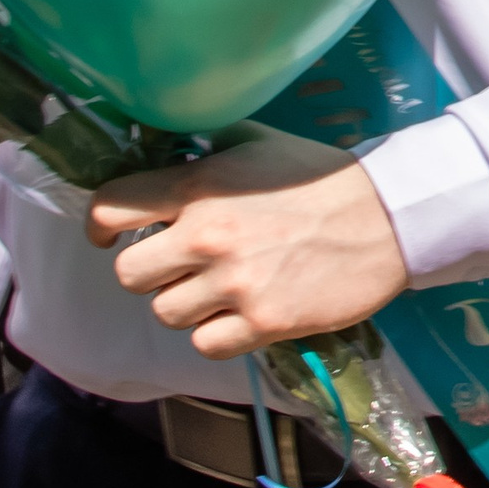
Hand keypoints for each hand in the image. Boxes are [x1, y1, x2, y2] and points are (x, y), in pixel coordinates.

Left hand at [87, 129, 408, 360]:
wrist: (389, 217)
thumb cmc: (323, 177)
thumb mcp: (260, 144)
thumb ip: (208, 148)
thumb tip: (168, 150)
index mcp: (199, 188)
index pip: (110, 208)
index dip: (99, 226)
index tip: (107, 237)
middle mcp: (207, 238)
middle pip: (129, 274)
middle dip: (150, 271)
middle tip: (181, 266)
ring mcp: (234, 284)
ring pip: (166, 313)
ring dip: (186, 305)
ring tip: (220, 291)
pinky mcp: (263, 322)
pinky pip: (206, 343)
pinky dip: (217, 334)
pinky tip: (241, 315)